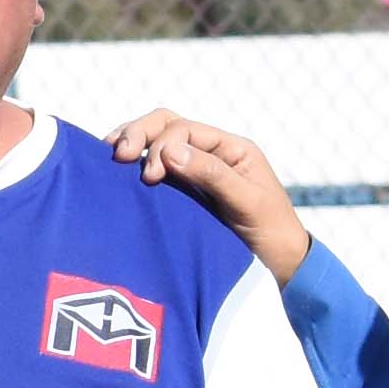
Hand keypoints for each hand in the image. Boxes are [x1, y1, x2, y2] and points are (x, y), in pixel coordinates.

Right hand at [109, 110, 312, 278]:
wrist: (278, 261)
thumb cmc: (269, 230)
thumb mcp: (246, 200)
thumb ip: (211, 174)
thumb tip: (168, 151)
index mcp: (230, 147)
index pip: (184, 129)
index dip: (161, 145)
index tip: (151, 176)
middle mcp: (210, 152)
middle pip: (166, 126)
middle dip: (138, 134)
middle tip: (118, 155)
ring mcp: (194, 170)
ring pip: (156, 142)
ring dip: (132, 143)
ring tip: (109, 156)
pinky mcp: (182, 192)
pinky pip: (156, 169)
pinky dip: (134, 166)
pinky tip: (117, 174)